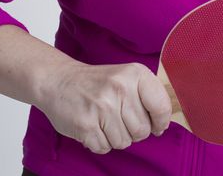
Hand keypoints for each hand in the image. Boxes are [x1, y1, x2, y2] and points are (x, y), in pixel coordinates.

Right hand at [36, 61, 171, 153]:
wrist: (59, 81)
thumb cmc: (98, 83)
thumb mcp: (127, 77)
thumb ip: (148, 95)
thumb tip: (163, 124)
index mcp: (135, 74)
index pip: (161, 106)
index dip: (161, 121)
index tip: (157, 126)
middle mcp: (120, 88)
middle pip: (143, 130)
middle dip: (134, 131)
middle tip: (120, 118)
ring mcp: (102, 107)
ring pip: (124, 142)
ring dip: (116, 137)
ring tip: (105, 121)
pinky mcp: (86, 125)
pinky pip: (105, 148)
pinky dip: (101, 142)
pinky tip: (94, 126)